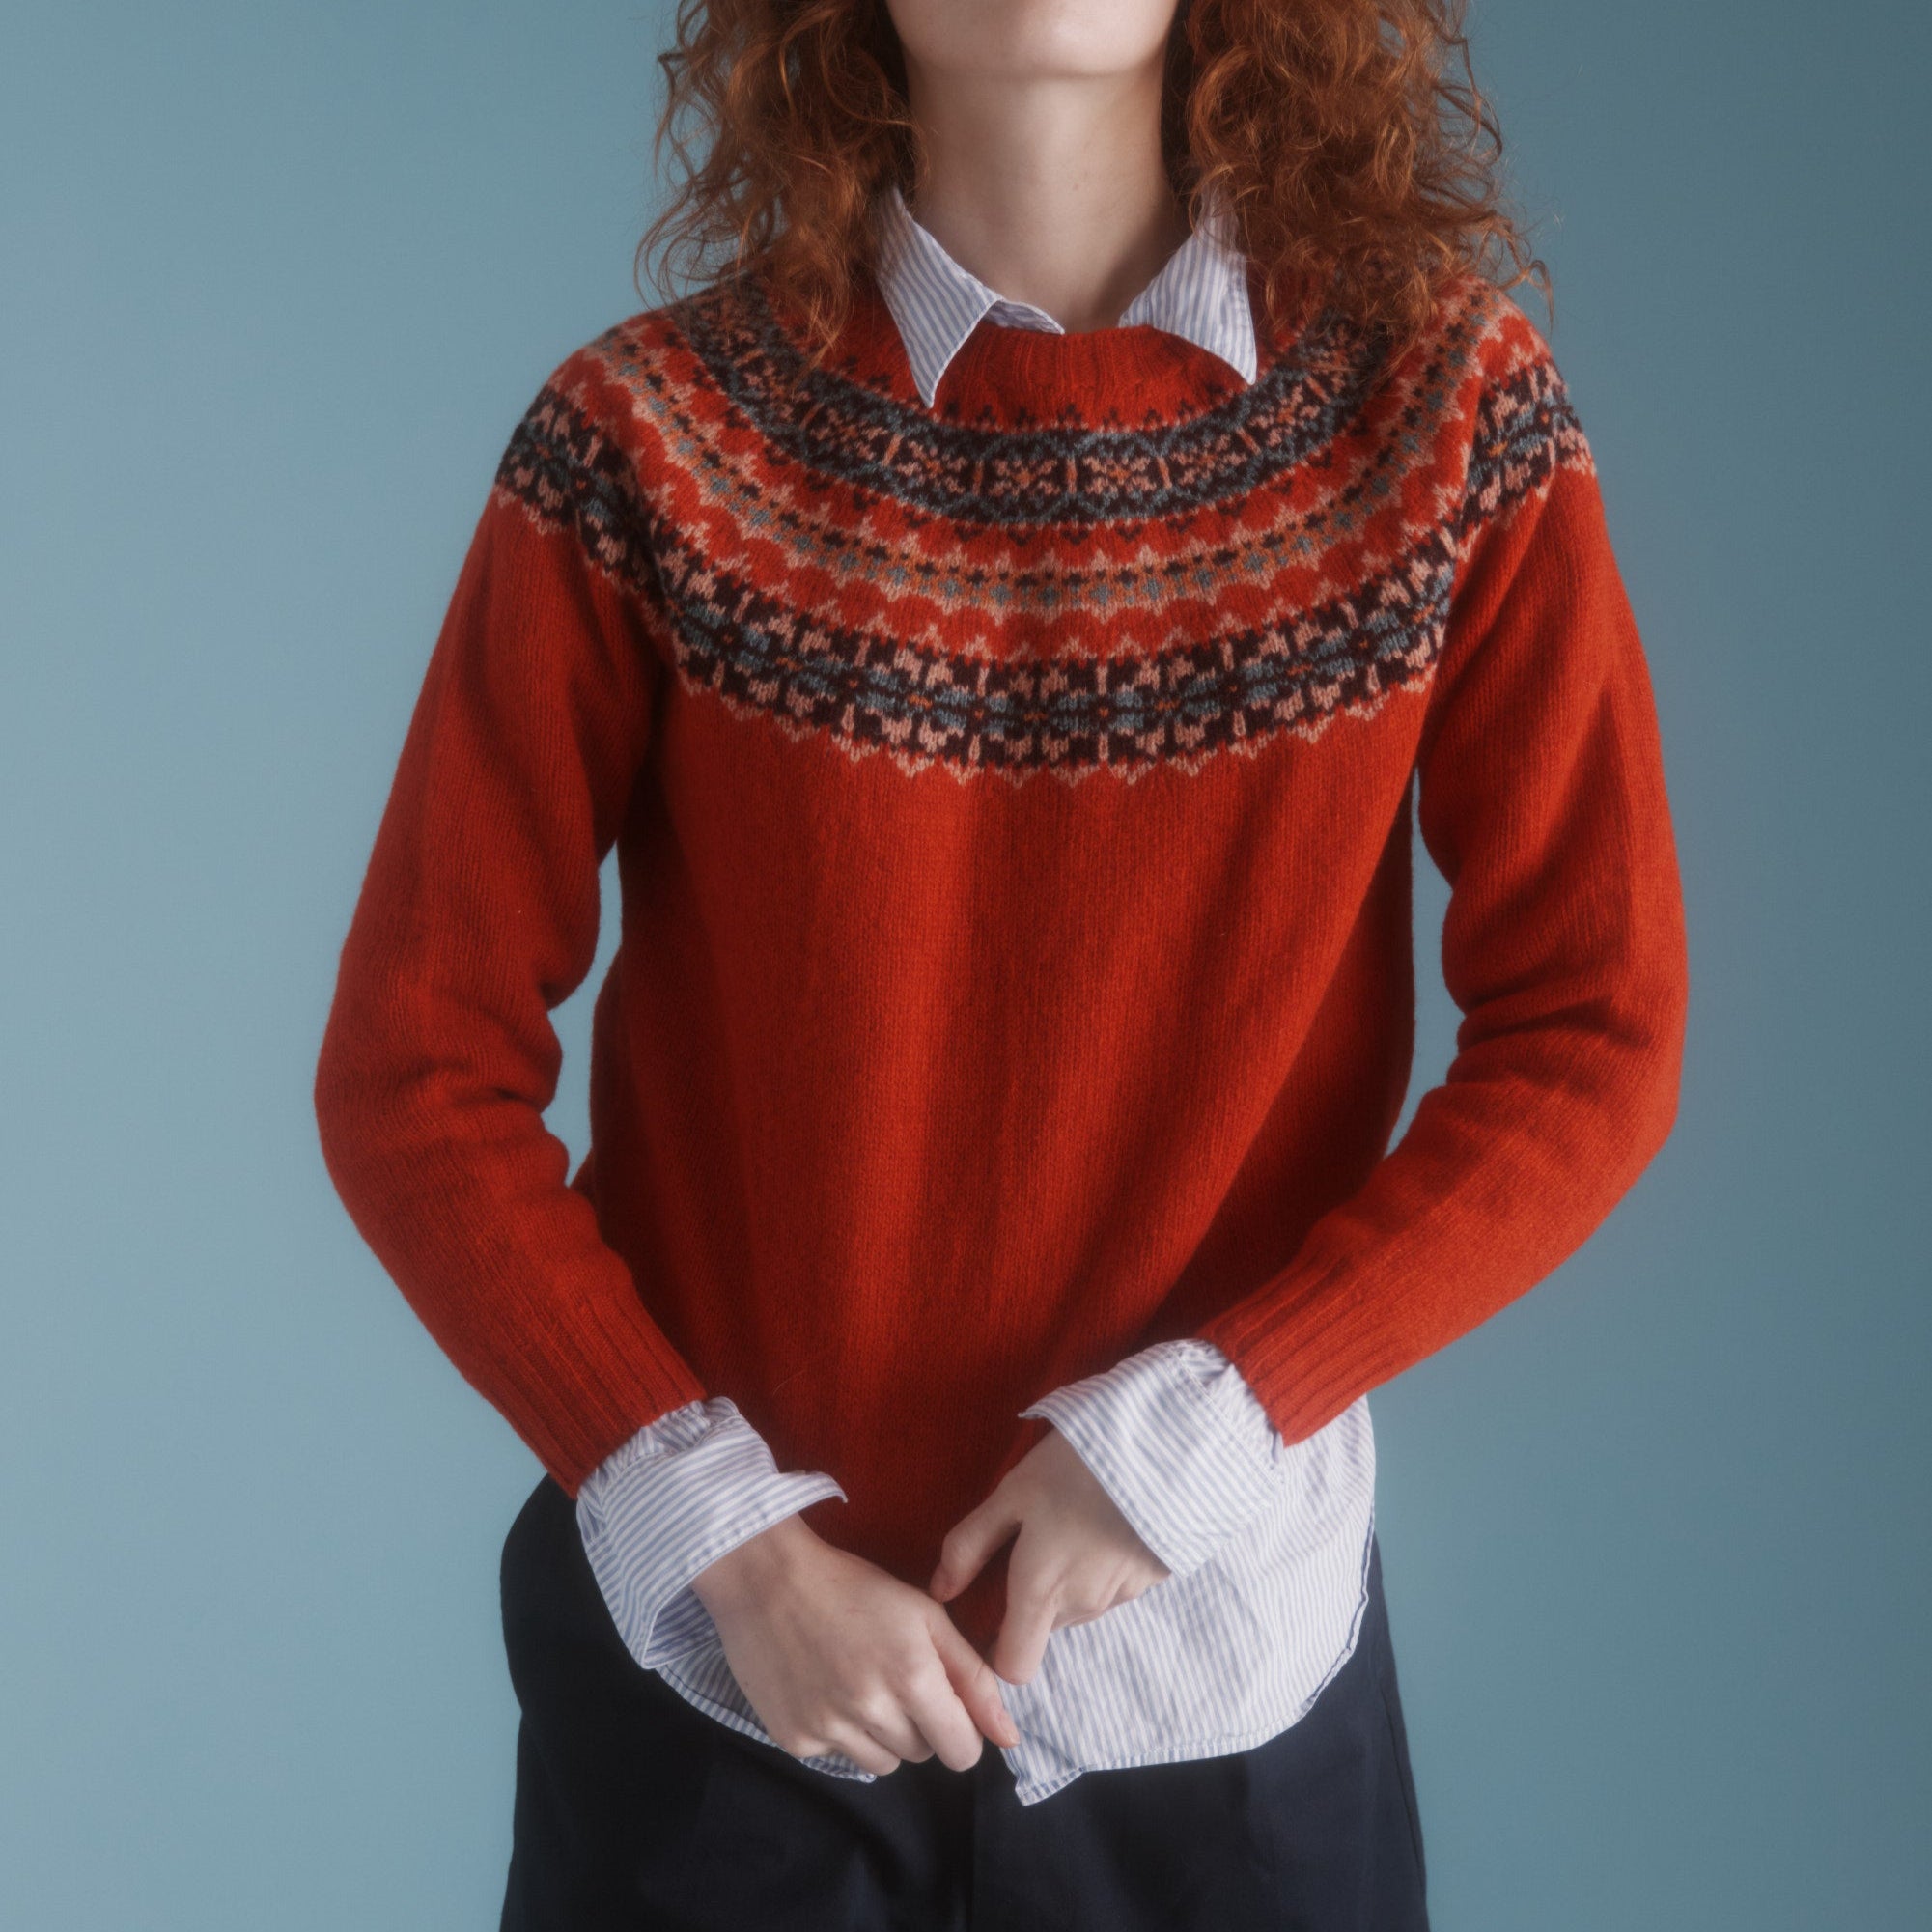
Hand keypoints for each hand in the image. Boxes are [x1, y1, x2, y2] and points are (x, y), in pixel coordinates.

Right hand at [690, 1513, 1019, 1774]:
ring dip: (882, 1734)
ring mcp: (829, 1729)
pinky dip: (840, 1733)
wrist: (768, 1578)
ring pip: (883, 1763)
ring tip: (859, 1683)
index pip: (962, 1752)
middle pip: (923, 1755)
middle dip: (920, 1724)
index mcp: (912, 1676)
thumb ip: (974, 1677)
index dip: (961, 1730)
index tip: (945, 1704)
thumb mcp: (926, 1615)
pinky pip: (839, 1757)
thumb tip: (1010, 1737)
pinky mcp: (795, 1739)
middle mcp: (872, 1710)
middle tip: (894, 1677)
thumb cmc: (855, 1587)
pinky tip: (825, 1689)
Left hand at [927, 1424, 1170, 1685]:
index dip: (996, 1650)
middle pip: (1044, 1628)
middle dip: (1031, 1599)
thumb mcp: (1011, 1495)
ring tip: (1068, 1522)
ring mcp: (1119, 1596)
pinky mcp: (1148, 1578)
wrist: (1163, 1451)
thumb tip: (940, 1590)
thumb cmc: (1076, 1469)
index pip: (1014, 1668)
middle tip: (1029, 1541)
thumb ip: (970, 1546)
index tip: (990, 1612)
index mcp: (1040, 1592)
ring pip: (1077, 1607)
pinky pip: (1109, 1589)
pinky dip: (1098, 1567)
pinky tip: (1099, 1523)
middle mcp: (1080, 1606)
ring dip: (1066, 1581)